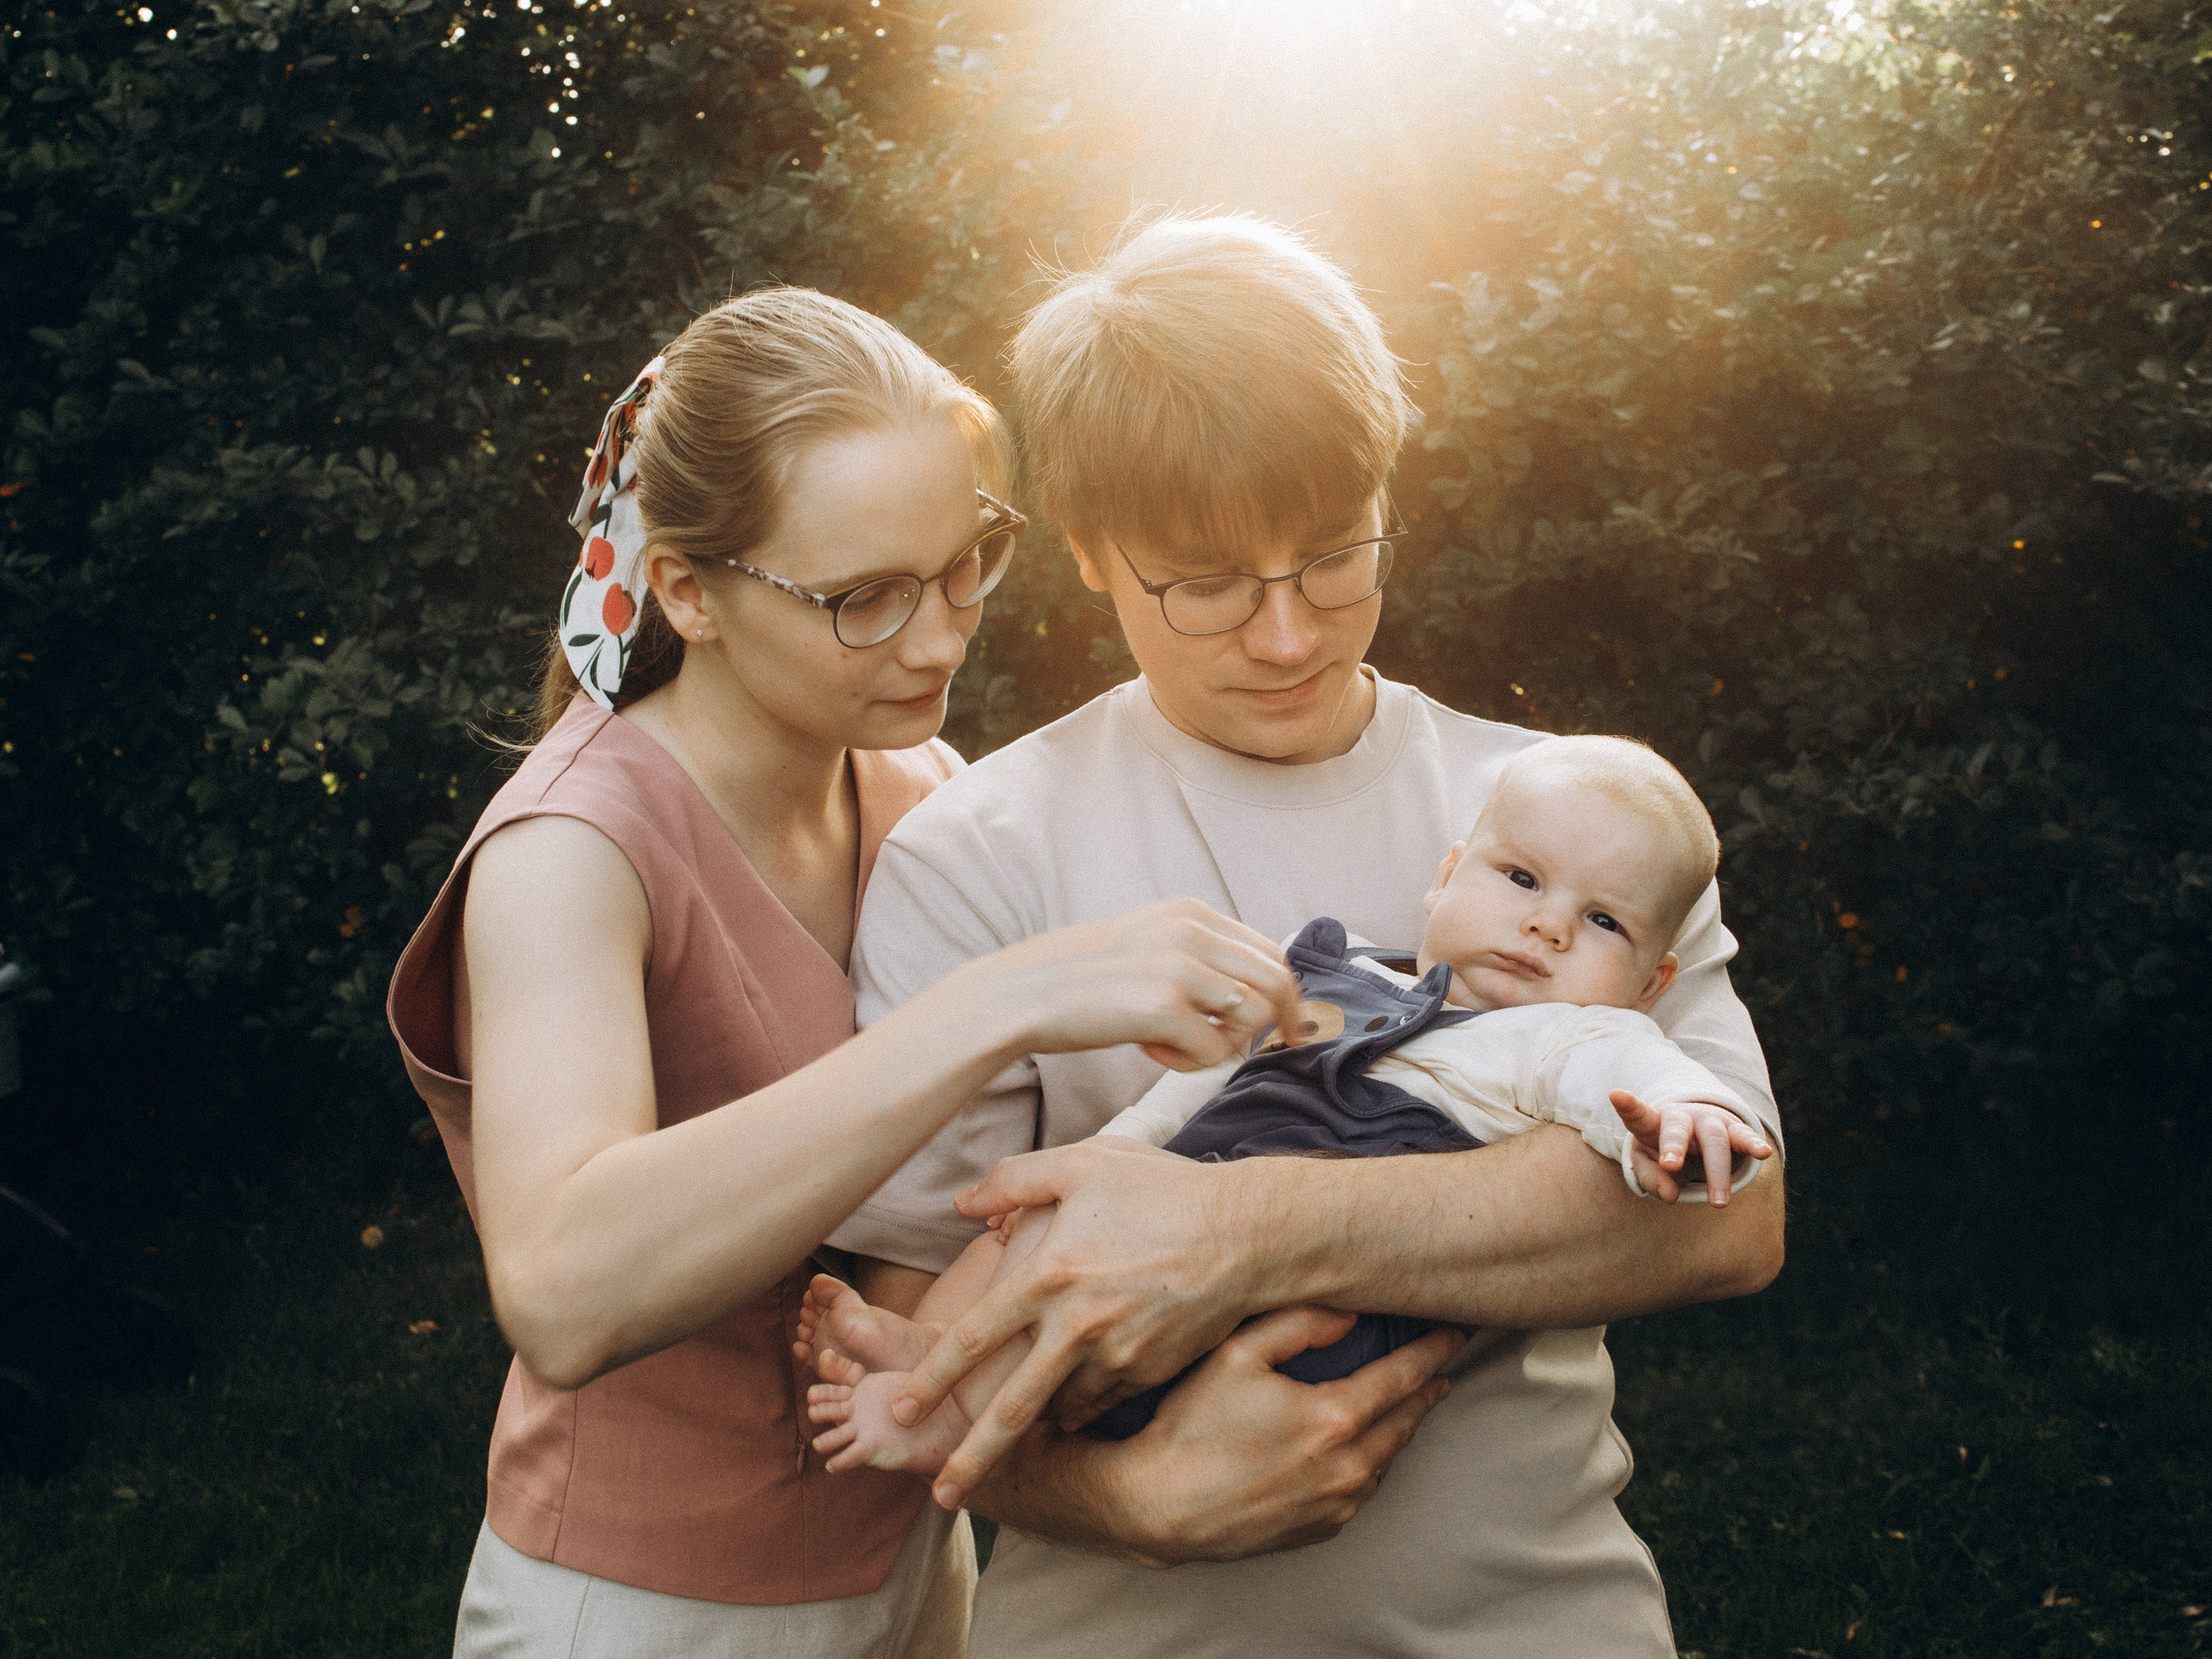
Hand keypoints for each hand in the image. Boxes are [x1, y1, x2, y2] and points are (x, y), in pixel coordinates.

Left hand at [894, 1136, 1275, 1506]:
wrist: (1251, 1234)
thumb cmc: (1162, 1190)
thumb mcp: (1084, 1164)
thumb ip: (1013, 1180)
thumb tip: (961, 1204)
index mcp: (1049, 1276)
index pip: (972, 1339)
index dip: (931, 1380)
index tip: (902, 1409)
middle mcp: (1077, 1326)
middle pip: (1010, 1408)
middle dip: (972, 1458)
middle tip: (942, 1495)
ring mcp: (1118, 1356)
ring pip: (1058, 1408)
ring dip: (1030, 1431)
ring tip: (1003, 1450)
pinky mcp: (1150, 1372)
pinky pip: (1101, 1401)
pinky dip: (1077, 1408)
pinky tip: (1063, 1409)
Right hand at [959, 897, 1299, 1074]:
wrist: (1019, 995)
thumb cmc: (1081, 979)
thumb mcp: (1147, 943)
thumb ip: (1196, 954)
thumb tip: (1252, 990)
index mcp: (1190, 912)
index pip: (1269, 951)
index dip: (1285, 994)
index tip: (1285, 1027)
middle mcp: (1191, 931)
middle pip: (1277, 982)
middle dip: (1279, 1023)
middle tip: (1259, 1049)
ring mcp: (1179, 968)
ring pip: (1253, 1019)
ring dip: (1224, 1044)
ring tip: (1178, 1045)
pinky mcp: (1162, 1008)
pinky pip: (1214, 1051)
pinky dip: (1190, 1063)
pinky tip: (1150, 1052)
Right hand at [982, 1308, 1459, 1562]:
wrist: (1159, 1506)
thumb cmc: (1191, 1426)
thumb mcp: (1237, 1354)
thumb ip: (1298, 1324)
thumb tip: (1350, 1314)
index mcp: (1333, 1418)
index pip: (1402, 1377)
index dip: (1431, 1352)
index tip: (1450, 1335)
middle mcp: (1346, 1467)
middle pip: (1405, 1421)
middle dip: (1425, 1389)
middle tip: (1440, 1367)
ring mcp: (1335, 1504)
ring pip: (1386, 1459)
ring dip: (1399, 1429)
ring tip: (1405, 1404)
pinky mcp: (1319, 1529)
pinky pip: (1361, 1490)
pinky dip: (1370, 1464)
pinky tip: (1362, 1448)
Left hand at [1610, 1090, 1772, 1205]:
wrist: (1695, 1130)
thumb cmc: (1663, 1150)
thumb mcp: (1648, 1163)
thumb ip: (1652, 1179)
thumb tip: (1670, 1196)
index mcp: (1653, 1122)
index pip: (1638, 1115)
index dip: (1628, 1106)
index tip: (1616, 1095)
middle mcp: (1682, 1117)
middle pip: (1677, 1129)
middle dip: (1673, 1147)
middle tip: (1671, 1167)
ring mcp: (1710, 1121)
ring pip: (1714, 1140)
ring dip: (1716, 1172)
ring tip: (1718, 1203)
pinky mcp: (1734, 1129)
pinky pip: (1744, 1136)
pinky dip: (1753, 1144)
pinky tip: (1763, 1153)